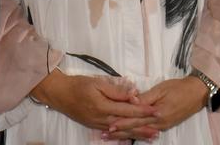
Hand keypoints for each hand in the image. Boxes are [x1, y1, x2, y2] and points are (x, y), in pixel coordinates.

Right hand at [31, 70, 155, 132]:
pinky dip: (126, 135)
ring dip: (138, 133)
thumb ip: (116, 90)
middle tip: (160, 126)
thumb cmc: (77, 85)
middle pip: (128, 124)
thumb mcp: (96, 83)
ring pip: (122, 131)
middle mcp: (102, 119)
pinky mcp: (95, 126)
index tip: (157, 110)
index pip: (128, 110)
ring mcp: (98, 124)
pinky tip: (133, 136)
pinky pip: (114, 132)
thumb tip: (133, 94)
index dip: (143, 110)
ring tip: (152, 136)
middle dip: (145, 125)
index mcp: (103, 106)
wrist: (59, 94)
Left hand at [104, 76, 207, 138]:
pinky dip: (138, 132)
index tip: (108, 125)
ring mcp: (163, 125)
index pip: (135, 119)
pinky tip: (130, 134)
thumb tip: (131, 100)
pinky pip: (148, 130)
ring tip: (114, 136)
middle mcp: (160, 123)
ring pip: (142, 131)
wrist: (197, 93)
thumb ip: (145, 97)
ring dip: (127, 133)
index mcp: (158, 113)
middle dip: (121, 131)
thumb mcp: (160, 90)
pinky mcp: (165, 124)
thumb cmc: (178, 88)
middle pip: (137, 128)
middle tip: (106, 134)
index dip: (122, 123)